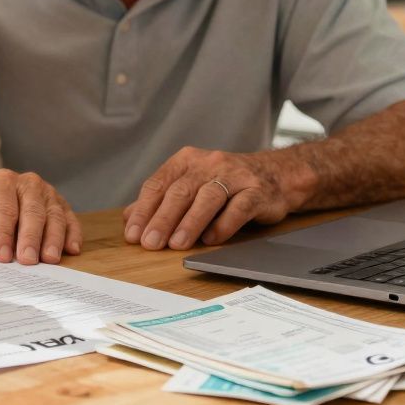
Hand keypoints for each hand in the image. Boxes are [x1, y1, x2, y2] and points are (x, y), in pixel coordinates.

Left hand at [0, 169, 81, 264]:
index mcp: (0, 182)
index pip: (4, 208)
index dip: (3, 233)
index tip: (3, 256)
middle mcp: (26, 183)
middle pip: (32, 211)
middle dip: (30, 238)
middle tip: (27, 261)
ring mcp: (47, 192)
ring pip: (53, 215)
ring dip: (53, 238)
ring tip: (49, 259)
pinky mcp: (61, 202)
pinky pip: (70, 217)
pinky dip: (73, 233)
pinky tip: (71, 249)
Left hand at [122, 148, 297, 249]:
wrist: (276, 175)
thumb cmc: (226, 184)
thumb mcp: (191, 185)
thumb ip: (161, 200)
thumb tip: (129, 218)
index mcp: (187, 160)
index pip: (159, 184)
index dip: (144, 210)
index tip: (133, 234)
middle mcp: (209, 163)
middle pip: (180, 191)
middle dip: (162, 219)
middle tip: (150, 243)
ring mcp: (235, 175)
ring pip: (208, 197)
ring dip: (190, 222)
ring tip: (176, 244)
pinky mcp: (257, 191)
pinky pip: (239, 207)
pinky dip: (224, 224)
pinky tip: (211, 240)